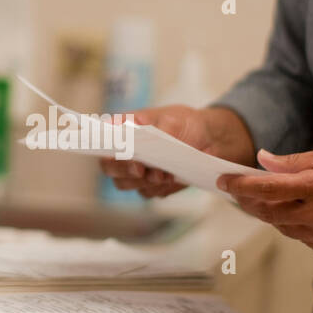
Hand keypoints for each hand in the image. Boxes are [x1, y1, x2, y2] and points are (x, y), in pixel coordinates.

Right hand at [100, 105, 254, 198]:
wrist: (210, 141)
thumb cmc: (187, 123)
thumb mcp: (175, 119)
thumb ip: (161, 130)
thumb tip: (153, 143)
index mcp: (125, 128)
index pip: (103, 138)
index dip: (102, 147)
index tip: (116, 152)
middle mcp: (126, 151)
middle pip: (109, 167)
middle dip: (124, 170)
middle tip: (141, 168)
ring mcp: (137, 170)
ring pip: (125, 184)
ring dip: (143, 181)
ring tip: (163, 174)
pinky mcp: (151, 185)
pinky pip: (147, 193)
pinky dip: (158, 188)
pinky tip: (172, 179)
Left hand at [217, 145, 312, 259]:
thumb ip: (295, 162)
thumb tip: (263, 161)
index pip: (267, 188)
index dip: (241, 185)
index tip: (223, 181)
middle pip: (269, 212)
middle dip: (250, 201)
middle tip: (239, 191)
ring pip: (284, 227)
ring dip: (273, 214)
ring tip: (272, 200)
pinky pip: (303, 239)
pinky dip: (296, 226)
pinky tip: (303, 213)